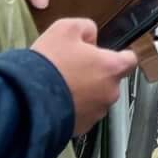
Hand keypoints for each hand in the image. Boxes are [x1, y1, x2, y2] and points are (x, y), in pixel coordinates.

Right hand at [32, 17, 136, 133]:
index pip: (130, 60)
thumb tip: (92, 37)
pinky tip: (56, 101)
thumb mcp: (66, 28)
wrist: (27, 100)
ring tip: (61, 86)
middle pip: (110, 80)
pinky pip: (82, 114)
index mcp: (112, 68)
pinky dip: (73, 108)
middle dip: (95, 75)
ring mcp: (96, 113)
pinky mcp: (81, 128)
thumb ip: (86, 28)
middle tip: (73, 68)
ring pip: (96, 99)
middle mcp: (110, 93)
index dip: (120, 55)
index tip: (107, 55)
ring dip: (84, 92)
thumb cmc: (50, 62)